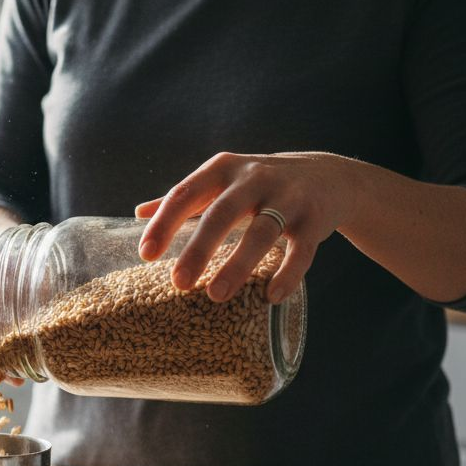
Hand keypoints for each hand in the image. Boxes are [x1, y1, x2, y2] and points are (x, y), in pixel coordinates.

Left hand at [135, 151, 357, 303]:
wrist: (326, 176)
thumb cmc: (259, 184)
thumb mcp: (222, 181)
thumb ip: (185, 198)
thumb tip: (138, 213)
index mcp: (222, 170)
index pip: (185, 193)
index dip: (164, 224)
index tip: (145, 254)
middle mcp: (254, 178)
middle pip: (222, 213)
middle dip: (199, 248)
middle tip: (179, 283)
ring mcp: (288, 198)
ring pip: (262, 232)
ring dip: (238, 264)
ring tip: (216, 295)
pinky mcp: (315, 220)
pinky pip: (300, 250)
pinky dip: (287, 273)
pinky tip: (271, 296)